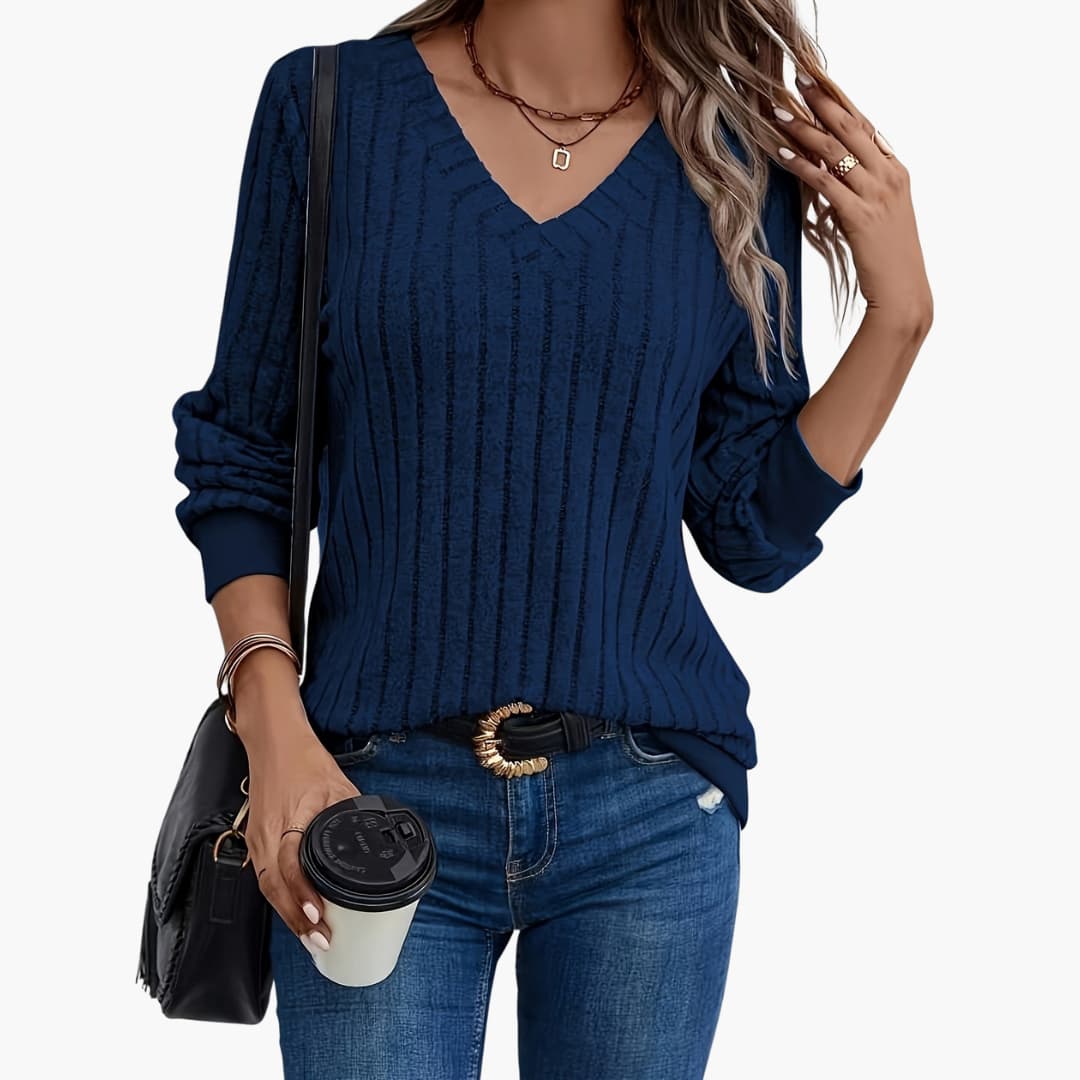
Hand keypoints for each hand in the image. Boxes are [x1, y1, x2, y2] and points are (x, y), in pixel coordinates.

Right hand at [233, 682, 360, 958]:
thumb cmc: (304, 760)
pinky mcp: (256, 841)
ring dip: (287, 915)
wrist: (273, 741)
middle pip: (274, 889)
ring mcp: (257, 841)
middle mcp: (267, 836)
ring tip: (312, 937)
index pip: (290, 867)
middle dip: (296, 919)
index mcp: (288, 822)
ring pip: (267, 888)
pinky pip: (263, 877)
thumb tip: (377, 839)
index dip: (303, 894)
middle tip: (321, 941)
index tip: (319, 914)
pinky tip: (295, 913)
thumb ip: (353, 813)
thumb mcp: (338, 785)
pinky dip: (279, 899)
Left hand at [773, 71, 932, 334]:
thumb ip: (860, 187)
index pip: (866, 125)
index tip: (817, 82)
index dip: (840, 101)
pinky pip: (825, 183)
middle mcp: (890, 176)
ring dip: (804, 129)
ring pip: (836, 151)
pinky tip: (782, 154)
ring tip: (779, 112)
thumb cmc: (886, 257)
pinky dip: (802, 166)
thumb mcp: (879, 213)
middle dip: (821, 102)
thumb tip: (828, 169)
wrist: (902, 292)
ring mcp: (877, 195)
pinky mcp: (860, 216)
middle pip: (851, 127)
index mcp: (897, 171)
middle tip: (796, 81)